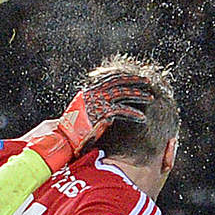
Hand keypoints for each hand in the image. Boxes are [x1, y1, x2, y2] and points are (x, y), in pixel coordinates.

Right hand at [26, 73, 154, 169]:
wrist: (64, 138)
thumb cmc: (72, 130)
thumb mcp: (82, 114)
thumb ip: (94, 107)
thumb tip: (107, 109)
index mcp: (88, 91)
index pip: (109, 78)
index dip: (124, 76)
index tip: (136, 77)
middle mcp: (93, 93)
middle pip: (118, 81)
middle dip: (134, 80)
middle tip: (147, 81)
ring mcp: (97, 102)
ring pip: (123, 93)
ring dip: (138, 95)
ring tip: (150, 98)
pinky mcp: (102, 113)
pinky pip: (122, 111)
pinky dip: (133, 114)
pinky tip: (142, 118)